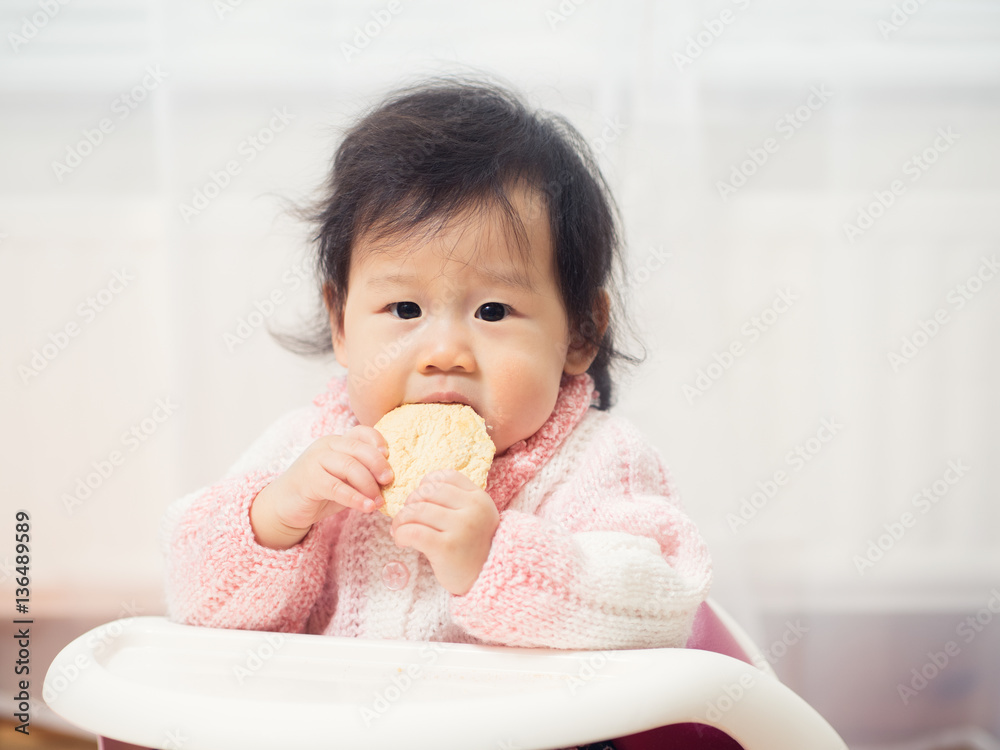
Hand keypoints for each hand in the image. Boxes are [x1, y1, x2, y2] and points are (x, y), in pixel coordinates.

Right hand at [250, 425, 392, 549]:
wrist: (285, 505)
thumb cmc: (321, 492)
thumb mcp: (345, 480)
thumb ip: (363, 475)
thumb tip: (390, 481)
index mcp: (337, 442)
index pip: (361, 432)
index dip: (377, 440)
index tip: (390, 455)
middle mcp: (326, 447)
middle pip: (358, 448)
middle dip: (378, 464)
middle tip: (390, 481)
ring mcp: (315, 461)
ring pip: (349, 467)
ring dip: (369, 485)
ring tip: (379, 501)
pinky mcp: (309, 480)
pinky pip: (337, 487)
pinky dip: (355, 498)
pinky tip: (367, 507)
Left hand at [391, 470, 499, 594]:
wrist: (490, 581)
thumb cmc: (475, 548)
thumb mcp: (476, 517)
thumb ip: (456, 501)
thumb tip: (416, 493)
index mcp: (479, 498)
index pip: (446, 477)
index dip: (426, 484)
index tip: (420, 500)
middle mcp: (472, 509)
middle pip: (427, 492)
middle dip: (410, 503)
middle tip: (406, 518)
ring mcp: (460, 527)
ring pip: (416, 510)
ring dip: (400, 520)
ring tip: (399, 530)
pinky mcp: (445, 547)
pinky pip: (412, 532)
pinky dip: (400, 534)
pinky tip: (402, 541)